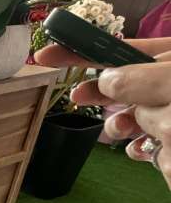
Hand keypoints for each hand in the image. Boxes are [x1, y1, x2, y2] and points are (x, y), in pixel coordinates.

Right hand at [35, 39, 170, 187]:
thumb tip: (106, 82)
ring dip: (125, 127)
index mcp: (170, 60)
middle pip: (120, 85)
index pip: (117, 49)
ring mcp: (170, 115)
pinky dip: (143, 150)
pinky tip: (143, 153)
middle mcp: (168, 85)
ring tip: (125, 134)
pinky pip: (149, 145)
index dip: (80, 51)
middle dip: (102, 94)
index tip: (44, 58)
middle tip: (77, 99)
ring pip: (133, 119)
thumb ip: (142, 79)